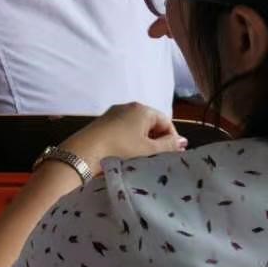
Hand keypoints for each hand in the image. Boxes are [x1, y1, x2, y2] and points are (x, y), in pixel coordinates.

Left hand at [60, 103, 185, 173]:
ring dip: (143, 142)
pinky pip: (123, 130)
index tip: (172, 156)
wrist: (84, 152)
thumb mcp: (149, 150)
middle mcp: (128, 106)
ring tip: (143, 160)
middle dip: (157, 140)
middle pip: (151, 123)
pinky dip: (129, 141)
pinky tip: (126, 155)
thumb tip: (183, 141)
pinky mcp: (102, 123)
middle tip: (159, 159)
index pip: (166, 121)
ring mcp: (113, 113)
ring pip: (136, 128)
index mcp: (143, 109)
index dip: (172, 139)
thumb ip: (169, 146)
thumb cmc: (121, 150)